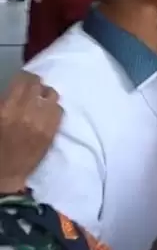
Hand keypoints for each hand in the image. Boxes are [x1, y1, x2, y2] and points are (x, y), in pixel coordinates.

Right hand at [0, 72, 61, 192]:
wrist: (6, 173)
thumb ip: (4, 102)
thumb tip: (14, 89)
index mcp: (7, 110)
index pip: (23, 82)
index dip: (24, 77)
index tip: (24, 77)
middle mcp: (27, 113)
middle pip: (39, 86)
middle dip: (36, 83)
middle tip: (33, 86)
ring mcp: (42, 123)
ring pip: (52, 96)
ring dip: (46, 94)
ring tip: (41, 98)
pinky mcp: (52, 132)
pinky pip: (59, 110)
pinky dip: (54, 107)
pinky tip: (47, 111)